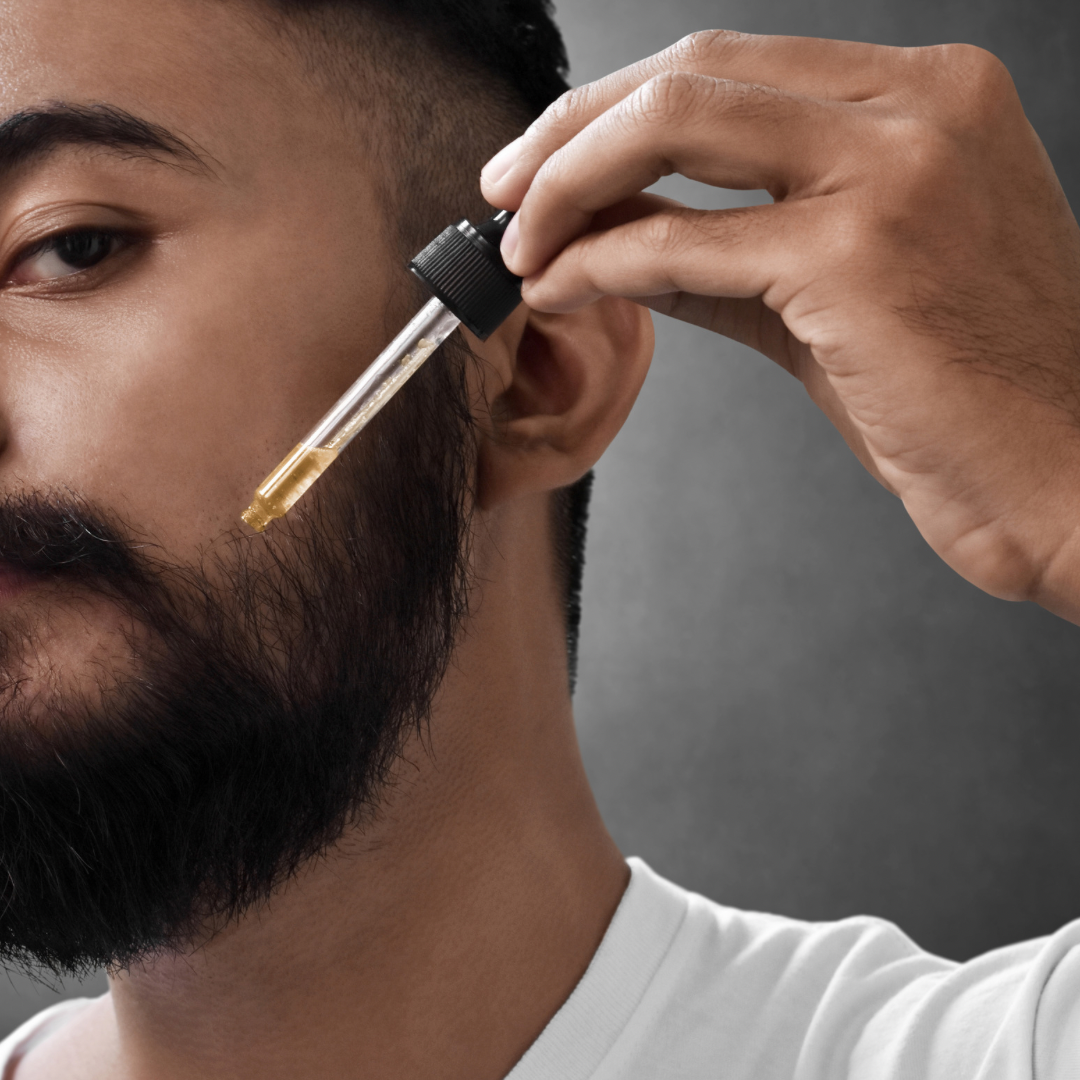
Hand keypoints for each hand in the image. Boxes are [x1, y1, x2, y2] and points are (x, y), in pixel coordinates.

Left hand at [480, 31, 1079, 622]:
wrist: (1070, 478)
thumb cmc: (969, 397)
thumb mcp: (840, 297)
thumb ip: (735, 253)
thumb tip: (624, 236)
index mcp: (928, 98)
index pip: (731, 68)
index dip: (619, 109)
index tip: (551, 160)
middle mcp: (920, 106)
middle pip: (691, 73)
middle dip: (573, 130)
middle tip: (505, 186)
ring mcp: (895, 168)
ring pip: (677, 124)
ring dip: (571, 184)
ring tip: (518, 243)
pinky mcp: (861, 251)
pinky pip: (687, 241)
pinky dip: (604, 260)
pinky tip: (560, 285)